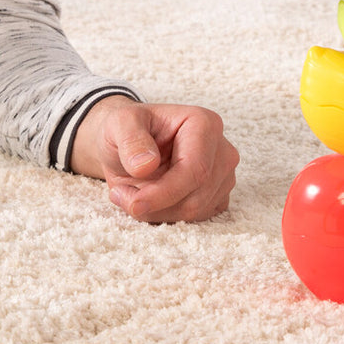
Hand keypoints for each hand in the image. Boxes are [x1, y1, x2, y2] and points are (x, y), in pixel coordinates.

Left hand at [69, 96, 238, 222]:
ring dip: (158, 211)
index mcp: (205, 124)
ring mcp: (224, 175)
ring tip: (133, 192)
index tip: (134, 202)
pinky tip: (151, 199)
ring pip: (195, 211)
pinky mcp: (218, 196)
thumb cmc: (128, 130)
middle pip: (196, 196)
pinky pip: (196, 219)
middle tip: (122, 194)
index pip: (195, 170)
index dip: (164, 193)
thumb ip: (131, 141)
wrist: (131, 144)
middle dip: (156, 205)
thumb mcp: (120, 124)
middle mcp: (222, 149)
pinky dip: (168, 216)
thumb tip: (147, 164)